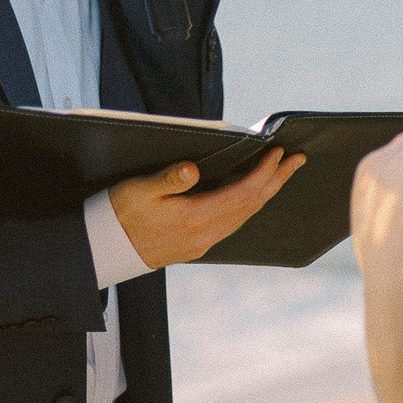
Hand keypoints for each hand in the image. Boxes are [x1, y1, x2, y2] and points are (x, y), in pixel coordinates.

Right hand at [110, 148, 303, 268]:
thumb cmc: (120, 214)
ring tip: (281, 174)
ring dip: (266, 193)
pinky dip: (250, 205)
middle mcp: (206, 233)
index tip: (278, 152)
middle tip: (297, 160)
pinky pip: (234, 223)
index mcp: (195, 217)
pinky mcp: (198, 244)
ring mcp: (204, 241)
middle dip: (276, 181)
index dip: (263, 172)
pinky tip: (253, 196)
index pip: (243, 193)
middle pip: (252, 205)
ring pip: (246, 216)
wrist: (105, 250)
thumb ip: (167, 178)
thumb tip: (192, 169)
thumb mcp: (138, 190)